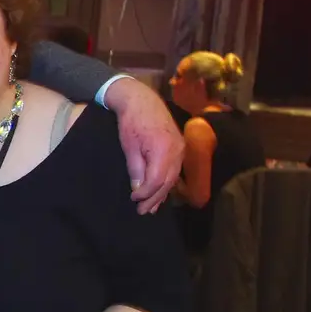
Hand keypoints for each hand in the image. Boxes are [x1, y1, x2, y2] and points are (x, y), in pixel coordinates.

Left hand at [106, 78, 182, 213]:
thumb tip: (138, 189)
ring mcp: (181, 149)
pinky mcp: (180, 147)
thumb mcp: (129, 146)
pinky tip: (160, 192)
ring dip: (162, 194)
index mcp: (163, 149)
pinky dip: (166, 183)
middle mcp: (177, 151)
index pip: (157, 180)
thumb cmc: (131, 122)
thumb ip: (135, 169)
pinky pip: (175, 170)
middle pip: (167, 182)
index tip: (133, 200)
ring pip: (173, 178)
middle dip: (154, 198)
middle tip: (142, 212)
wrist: (142, 99)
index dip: (146, 193)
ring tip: (151, 208)